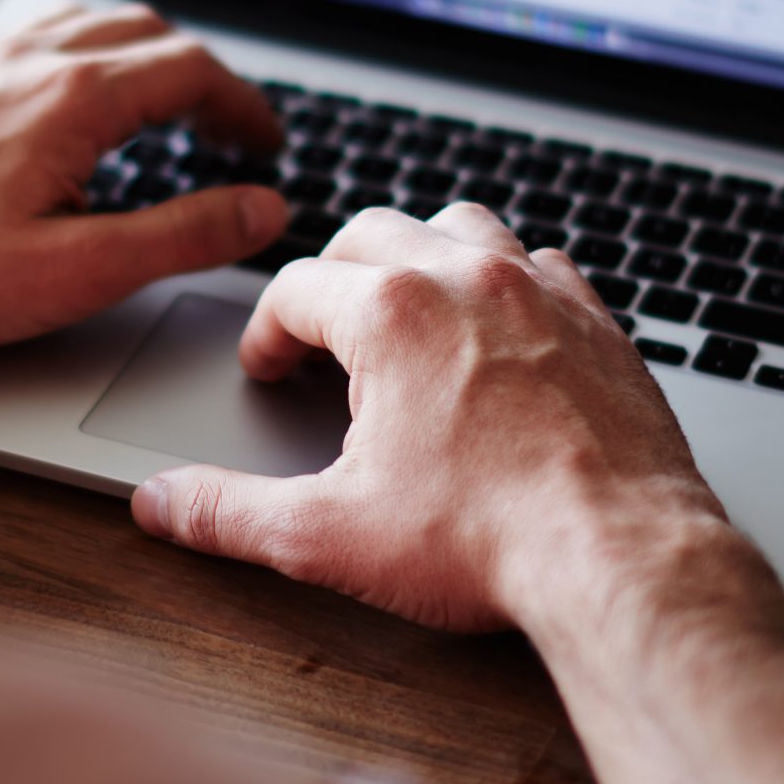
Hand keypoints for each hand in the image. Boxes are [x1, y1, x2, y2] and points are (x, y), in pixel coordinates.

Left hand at [0, 2, 285, 348]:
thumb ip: (183, 235)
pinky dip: (63, 46)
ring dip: (139, 51)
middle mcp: (26, 59)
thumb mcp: (81, 270)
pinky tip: (53, 81)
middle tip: (228, 130)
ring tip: (163, 99)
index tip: (265, 145)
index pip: (194, 70)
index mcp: (74, 97)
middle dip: (202, 75)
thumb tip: (260, 210)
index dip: (245, 106)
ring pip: (82, 20)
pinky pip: (17, 33)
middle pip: (146, 32)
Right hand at [129, 201, 765, 634]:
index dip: (266, 333)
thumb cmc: (487, 540)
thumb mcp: (328, 535)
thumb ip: (230, 511)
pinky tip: (500, 333)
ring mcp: (541, 292)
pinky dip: (508, 282)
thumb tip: (163, 503)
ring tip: (405, 311)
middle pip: (373, 231)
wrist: (621, 558)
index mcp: (390, 313)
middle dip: (333, 275)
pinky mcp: (601, 322)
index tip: (268, 370)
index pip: (294, 288)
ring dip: (422, 256)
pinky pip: (543, 265)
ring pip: (462, 226)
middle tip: (321, 332)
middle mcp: (467, 278)